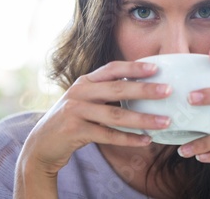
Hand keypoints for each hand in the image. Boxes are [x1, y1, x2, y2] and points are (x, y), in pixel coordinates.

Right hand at [17, 61, 172, 175]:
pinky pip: (108, 136)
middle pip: (117, 89)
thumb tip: (141, 88)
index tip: (156, 67)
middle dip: (145, 89)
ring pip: (116, 115)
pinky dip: (129, 139)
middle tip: (168, 91)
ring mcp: (76, 111)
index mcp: (85, 81)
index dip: (134, 67)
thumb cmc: (71, 119)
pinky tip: (146, 140)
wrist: (42, 143)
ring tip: (165, 121)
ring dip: (143, 119)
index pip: (112, 68)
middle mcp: (79, 92)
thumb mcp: (84, 99)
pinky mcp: (75, 131)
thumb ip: (105, 92)